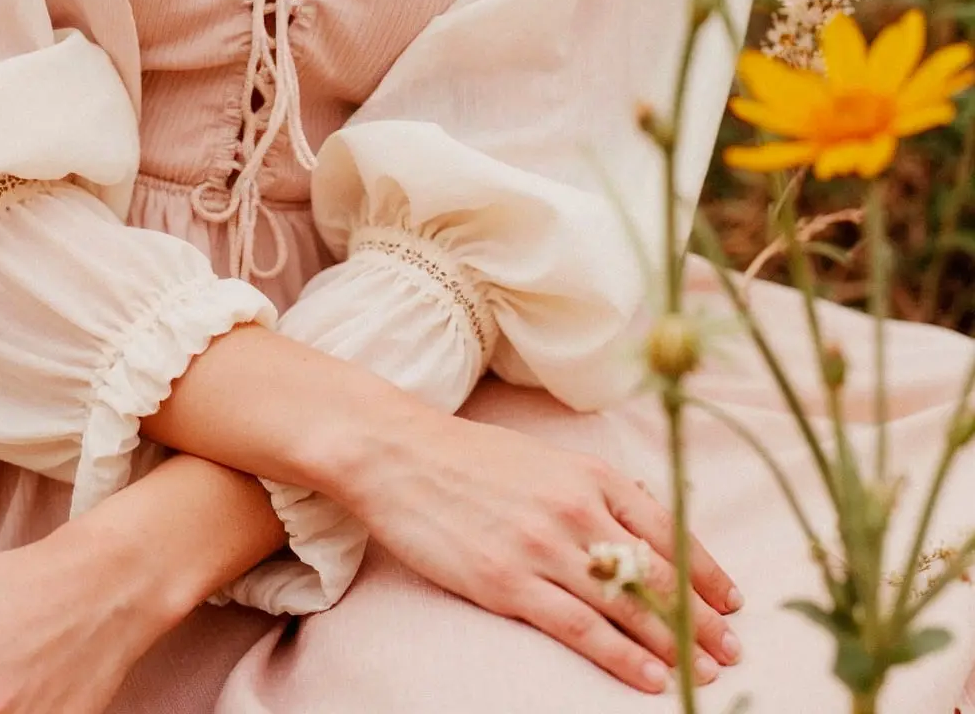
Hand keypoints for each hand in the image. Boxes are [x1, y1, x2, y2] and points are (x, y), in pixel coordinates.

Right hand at [342, 407, 742, 695]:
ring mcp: (544, 548)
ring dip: (675, 644)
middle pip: (657, 572)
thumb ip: (592, 488)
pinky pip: (581, 629)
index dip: (705, 570)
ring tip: (706, 672)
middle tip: (733, 650)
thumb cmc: (470, 457)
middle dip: (702, 617)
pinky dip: (622, 657)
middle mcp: (577, 509)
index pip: (668, 528)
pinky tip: (650, 677)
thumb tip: (640, 515)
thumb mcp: (544, 458)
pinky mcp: (510, 583)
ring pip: (628, 606)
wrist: (399, 455)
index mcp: (589, 474)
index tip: (732, 601)